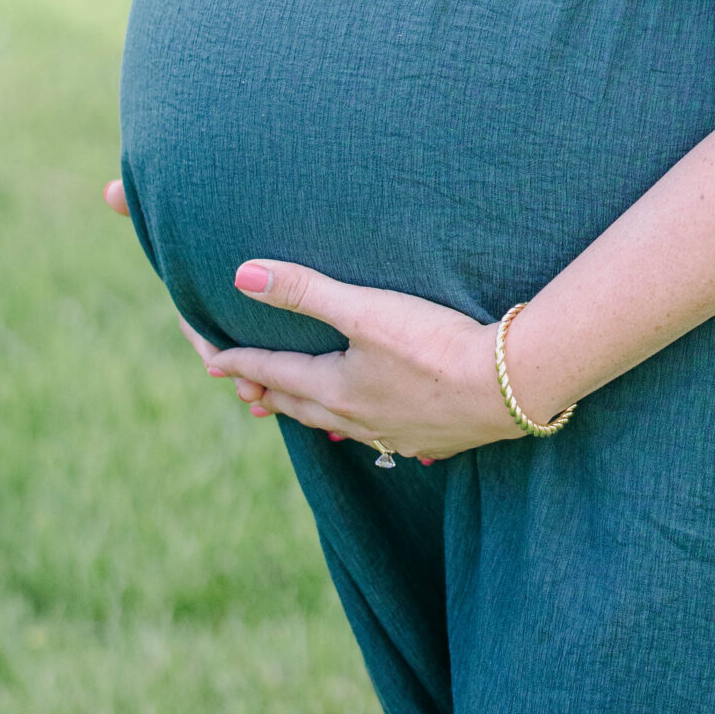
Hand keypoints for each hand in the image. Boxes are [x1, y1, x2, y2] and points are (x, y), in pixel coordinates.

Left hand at [103, 181, 518, 460]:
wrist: (508, 387)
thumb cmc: (435, 344)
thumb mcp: (366, 309)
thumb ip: (305, 291)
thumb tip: (242, 276)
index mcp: (333, 389)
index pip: (268, 373)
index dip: (234, 362)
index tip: (207, 356)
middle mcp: (353, 418)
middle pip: (295, 404)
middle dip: (262, 389)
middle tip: (238, 383)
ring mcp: (389, 432)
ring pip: (331, 422)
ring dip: (304, 407)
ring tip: (290, 402)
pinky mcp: (424, 437)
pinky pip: (370, 432)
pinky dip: (351, 420)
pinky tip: (366, 417)